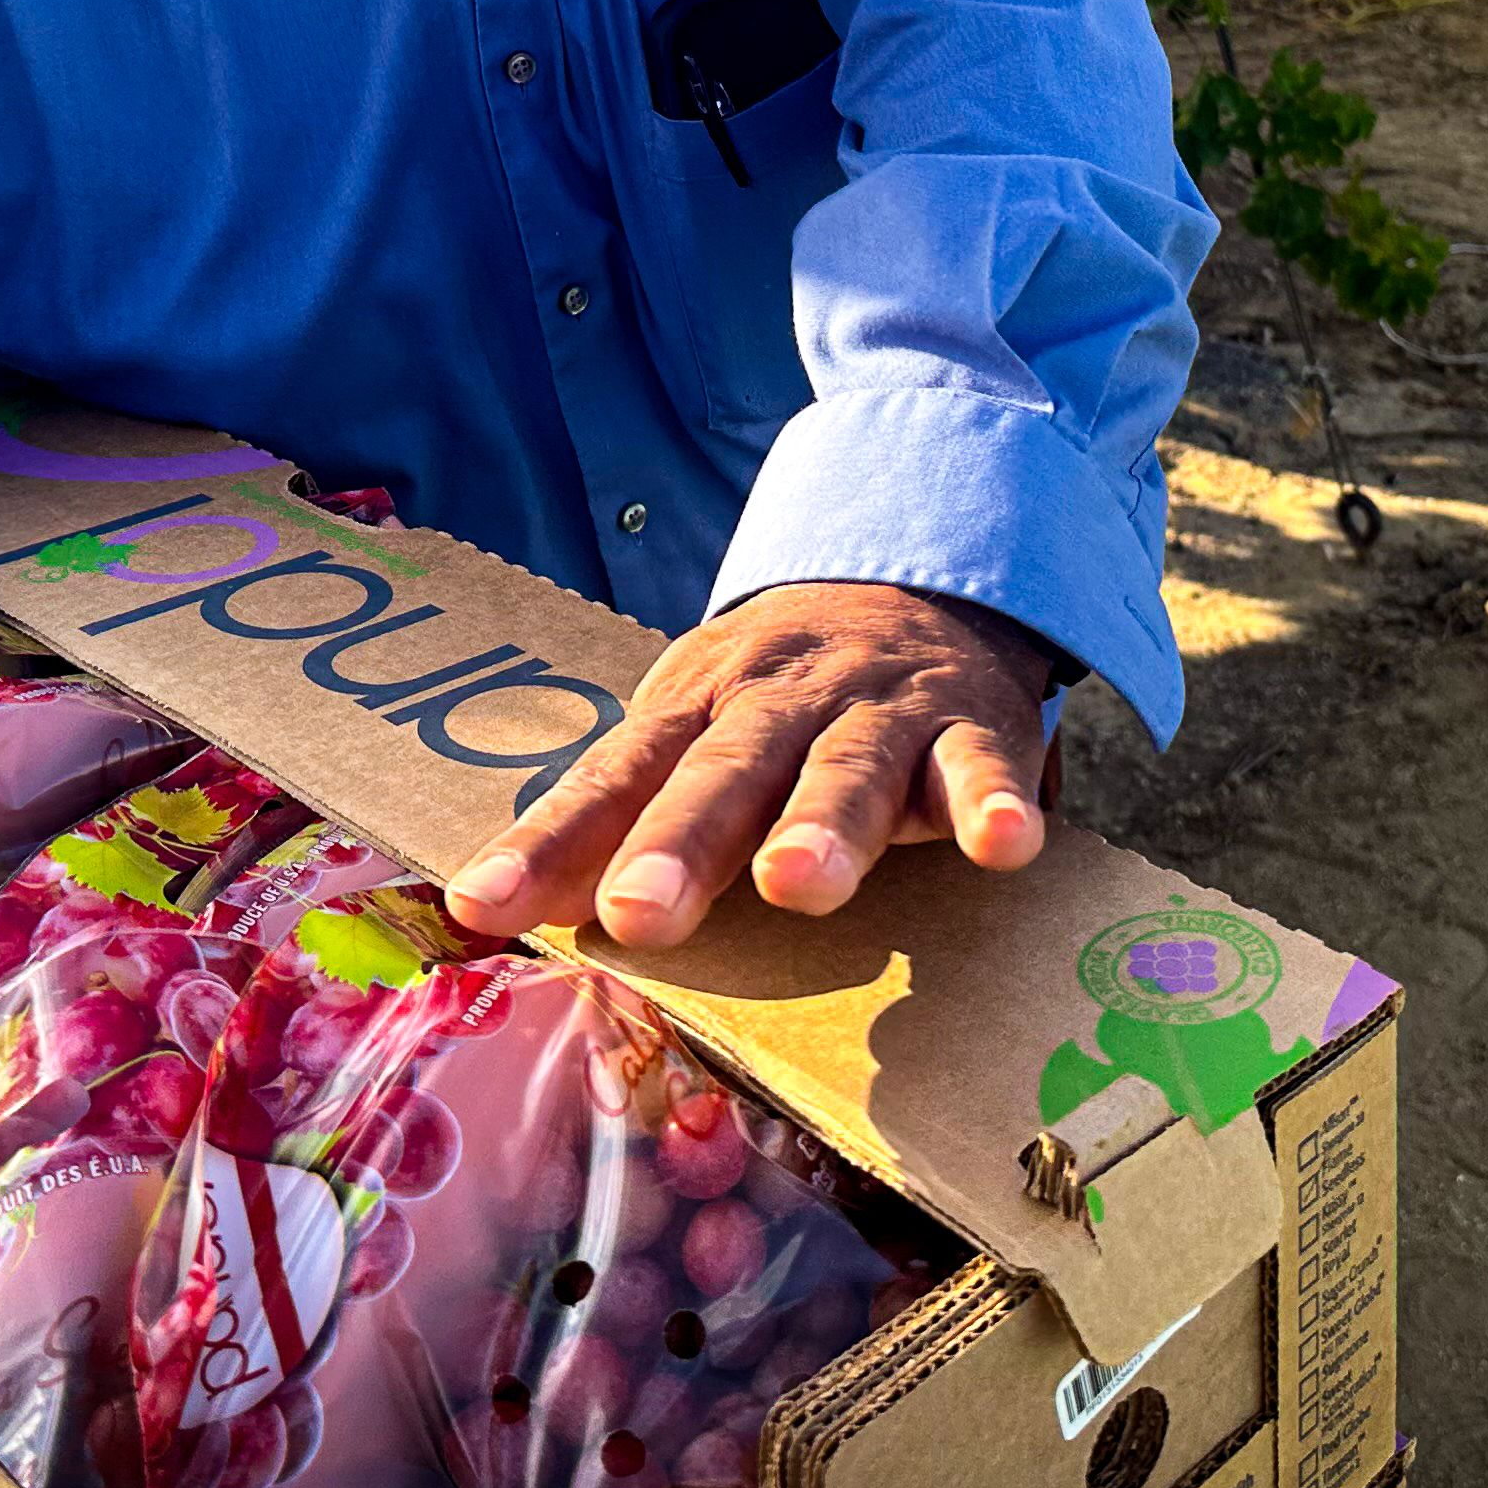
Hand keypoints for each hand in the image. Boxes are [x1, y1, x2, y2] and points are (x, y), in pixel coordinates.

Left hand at [446, 583, 1053, 948]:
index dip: (550, 841)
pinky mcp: (972, 727)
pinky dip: (992, 802)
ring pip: (848, 766)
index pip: (613, 774)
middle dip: (682, 840)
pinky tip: (1003, 846)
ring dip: (825, 821)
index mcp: (695, 705)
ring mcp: (878, 710)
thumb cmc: (779, 693)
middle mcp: (779, 701)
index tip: (483, 905)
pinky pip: (982, 766)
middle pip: (724, 770)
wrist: (918, 575)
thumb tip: (484, 910)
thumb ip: (609, 818)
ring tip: (800, 884)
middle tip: (639, 912)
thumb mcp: (689, 730)